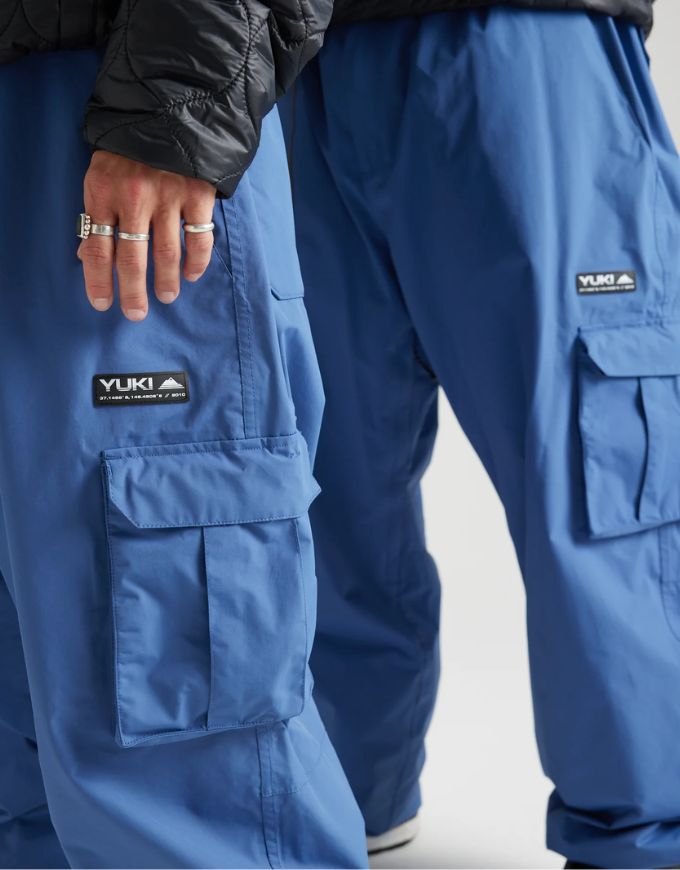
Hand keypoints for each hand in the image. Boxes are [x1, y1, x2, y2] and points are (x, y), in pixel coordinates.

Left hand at [77, 150, 216, 320]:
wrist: (168, 109)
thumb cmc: (128, 149)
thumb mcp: (100, 174)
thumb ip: (96, 214)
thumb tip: (86, 257)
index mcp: (103, 193)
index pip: (97, 247)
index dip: (99, 280)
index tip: (102, 304)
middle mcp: (135, 197)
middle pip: (132, 258)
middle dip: (134, 292)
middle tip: (136, 313)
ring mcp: (168, 196)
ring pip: (166, 252)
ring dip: (166, 280)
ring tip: (166, 296)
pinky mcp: (197, 194)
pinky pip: (198, 238)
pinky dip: (196, 261)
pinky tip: (190, 274)